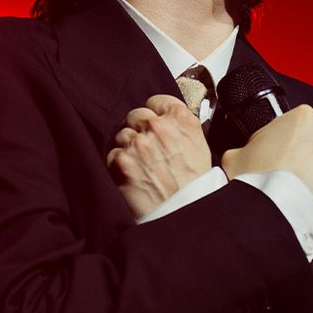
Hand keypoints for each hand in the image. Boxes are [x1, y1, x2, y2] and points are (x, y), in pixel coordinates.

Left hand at [107, 94, 211, 217]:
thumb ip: (181, 126)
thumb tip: (167, 118)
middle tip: (148, 150)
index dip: (155, 114)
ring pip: (122, 134)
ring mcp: (138, 143)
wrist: (185, 212)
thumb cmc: (196, 184)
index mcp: (181, 119)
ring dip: (128, 148)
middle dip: (139, 130)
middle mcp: (158, 127)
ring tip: (143, 166)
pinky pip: (112, 154)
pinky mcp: (121, 161)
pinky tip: (135, 176)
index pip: (156, 101)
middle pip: (136, 115)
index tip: (155, 124)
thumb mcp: (200, 145)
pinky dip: (120, 165)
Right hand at [220, 104, 312, 221]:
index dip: (291, 141)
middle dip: (310, 156)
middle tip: (293, 174)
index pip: (301, 124)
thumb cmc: (255, 181)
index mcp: (301, 117)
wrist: (271, 211)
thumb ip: (248, 147)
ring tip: (304, 189)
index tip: (285, 154)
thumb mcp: (235, 155)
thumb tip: (245, 154)